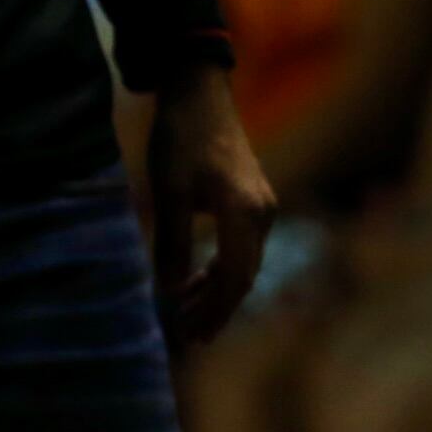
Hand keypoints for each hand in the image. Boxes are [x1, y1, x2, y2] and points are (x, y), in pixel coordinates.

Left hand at [148, 68, 277, 346]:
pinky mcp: (255, 200)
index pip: (235, 277)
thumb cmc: (181, 140)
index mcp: (245, 212)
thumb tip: (172, 294)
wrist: (200, 94)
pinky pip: (244, 246)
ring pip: (245, 263)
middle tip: (189, 337)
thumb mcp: (169, 192)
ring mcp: (263, 205)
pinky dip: (223, 268)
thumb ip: (173, 245)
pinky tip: (198, 280)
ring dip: (219, 291)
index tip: (190, 335)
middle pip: (244, 275)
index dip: (214, 311)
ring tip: (189, 315)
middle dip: (218, 309)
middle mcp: (263, 212)